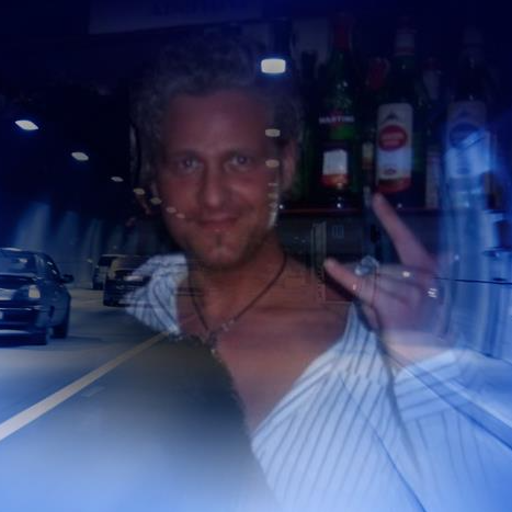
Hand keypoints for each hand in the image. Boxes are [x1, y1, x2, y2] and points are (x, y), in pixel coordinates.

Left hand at [324, 193, 450, 365]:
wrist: (427, 360)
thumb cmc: (422, 327)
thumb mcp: (426, 296)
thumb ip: (425, 273)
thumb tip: (450, 254)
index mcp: (430, 272)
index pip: (407, 239)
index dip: (390, 218)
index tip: (376, 198)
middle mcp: (424, 279)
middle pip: (380, 266)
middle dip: (374, 285)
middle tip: (386, 309)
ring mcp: (410, 292)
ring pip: (371, 279)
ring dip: (369, 298)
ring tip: (384, 317)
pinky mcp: (394, 305)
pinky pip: (362, 285)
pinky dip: (343, 276)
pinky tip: (329, 264)